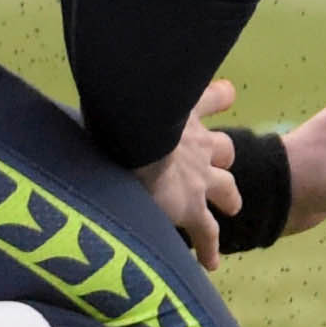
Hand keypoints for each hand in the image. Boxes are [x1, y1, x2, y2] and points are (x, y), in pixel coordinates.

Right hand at [137, 78, 243, 270]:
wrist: (136, 138)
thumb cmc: (126, 108)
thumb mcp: (129, 90)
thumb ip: (120, 83)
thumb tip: (94, 62)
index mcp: (184, 113)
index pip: (210, 98)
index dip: (217, 97)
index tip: (226, 93)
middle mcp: (197, 144)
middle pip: (223, 148)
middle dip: (223, 155)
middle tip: (224, 162)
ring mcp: (198, 177)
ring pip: (224, 187)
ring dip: (228, 196)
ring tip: (231, 207)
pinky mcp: (190, 207)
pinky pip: (206, 232)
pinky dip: (209, 248)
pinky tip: (211, 264)